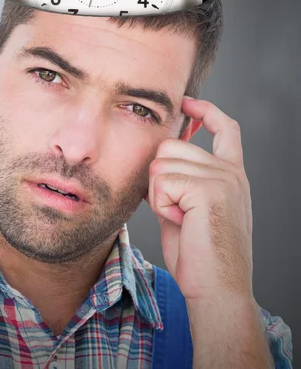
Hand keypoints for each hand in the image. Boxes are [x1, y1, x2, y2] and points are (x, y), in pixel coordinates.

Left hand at [144, 97, 253, 303]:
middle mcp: (230, 171)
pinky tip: (181, 221)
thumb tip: (160, 153)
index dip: (204, 111)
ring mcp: (222, 178)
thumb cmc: (198, 253)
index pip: (225, 128)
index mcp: (230, 173)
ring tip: (181, 217)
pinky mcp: (208, 189)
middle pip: (169, 145)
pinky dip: (161, 204)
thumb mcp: (189, 206)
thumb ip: (181, 178)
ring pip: (160, 163)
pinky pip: (161, 181)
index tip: (187, 102)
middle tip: (176, 209)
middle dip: (159, 176)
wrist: (217, 288)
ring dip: (159, 193)